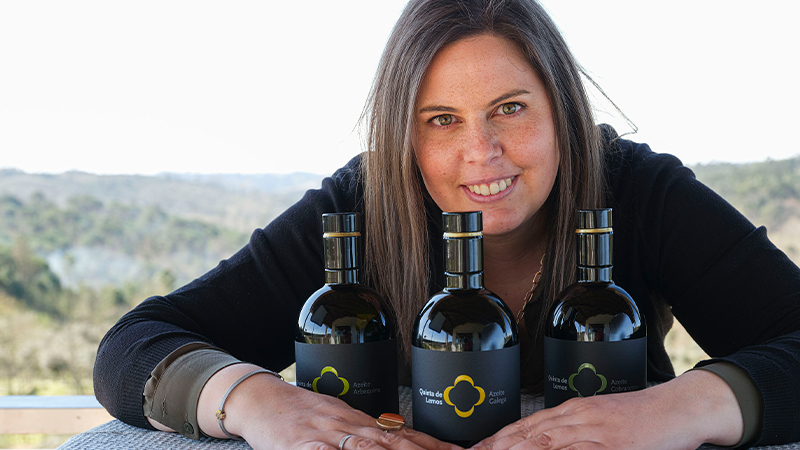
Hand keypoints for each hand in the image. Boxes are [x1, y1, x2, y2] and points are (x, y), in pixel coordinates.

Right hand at [199, 364, 461, 449]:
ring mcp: (328, 438)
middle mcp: (352, 428)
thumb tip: (408, 444)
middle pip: (396, 445)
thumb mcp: (342, 422)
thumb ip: (373, 436)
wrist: (262, 400)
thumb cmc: (303, 416)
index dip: (435, 447)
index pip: (407, 437)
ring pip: (368, 449)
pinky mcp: (304, 447)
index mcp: (363, 423)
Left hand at [470, 370, 742, 449]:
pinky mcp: (614, 443)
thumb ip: (573, 432)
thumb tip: (544, 442)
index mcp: (574, 411)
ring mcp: (596, 430)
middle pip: (530, 434)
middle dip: (500, 446)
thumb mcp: (600, 419)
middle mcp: (579, 418)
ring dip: (520, 449)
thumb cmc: (641, 418)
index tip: (480, 447)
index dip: (500, 438)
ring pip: (548, 442)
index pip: (528, 426)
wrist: (678, 408)